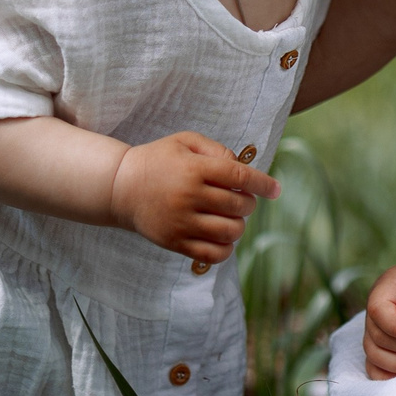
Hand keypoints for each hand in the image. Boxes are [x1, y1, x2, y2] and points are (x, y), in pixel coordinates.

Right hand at [107, 132, 279, 264]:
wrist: (120, 187)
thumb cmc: (158, 160)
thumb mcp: (184, 142)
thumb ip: (217, 151)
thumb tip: (244, 169)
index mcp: (194, 168)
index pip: (239, 177)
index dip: (263, 184)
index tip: (276, 190)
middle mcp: (189, 195)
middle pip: (239, 206)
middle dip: (248, 203)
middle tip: (240, 199)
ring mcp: (181, 222)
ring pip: (230, 232)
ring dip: (238, 225)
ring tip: (230, 218)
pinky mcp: (175, 242)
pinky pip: (213, 254)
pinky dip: (226, 249)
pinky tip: (222, 238)